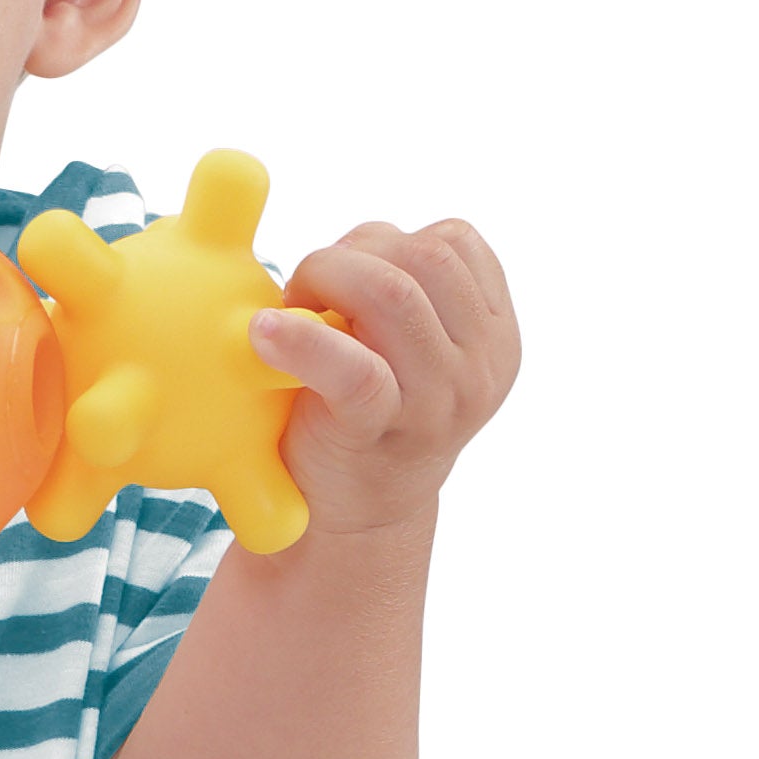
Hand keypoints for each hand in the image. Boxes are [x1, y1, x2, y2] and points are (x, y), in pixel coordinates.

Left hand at [252, 218, 521, 538]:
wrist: (351, 518)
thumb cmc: (366, 414)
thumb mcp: (413, 352)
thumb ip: (404, 293)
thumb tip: (351, 244)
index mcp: (494, 338)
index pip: (456, 243)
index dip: (389, 239)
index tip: (345, 271)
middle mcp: (479, 368)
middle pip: (425, 257)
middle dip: (354, 252)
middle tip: (307, 288)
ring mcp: (437, 402)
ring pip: (393, 293)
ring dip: (326, 278)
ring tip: (289, 310)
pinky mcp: (381, 429)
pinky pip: (352, 367)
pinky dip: (301, 338)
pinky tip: (263, 335)